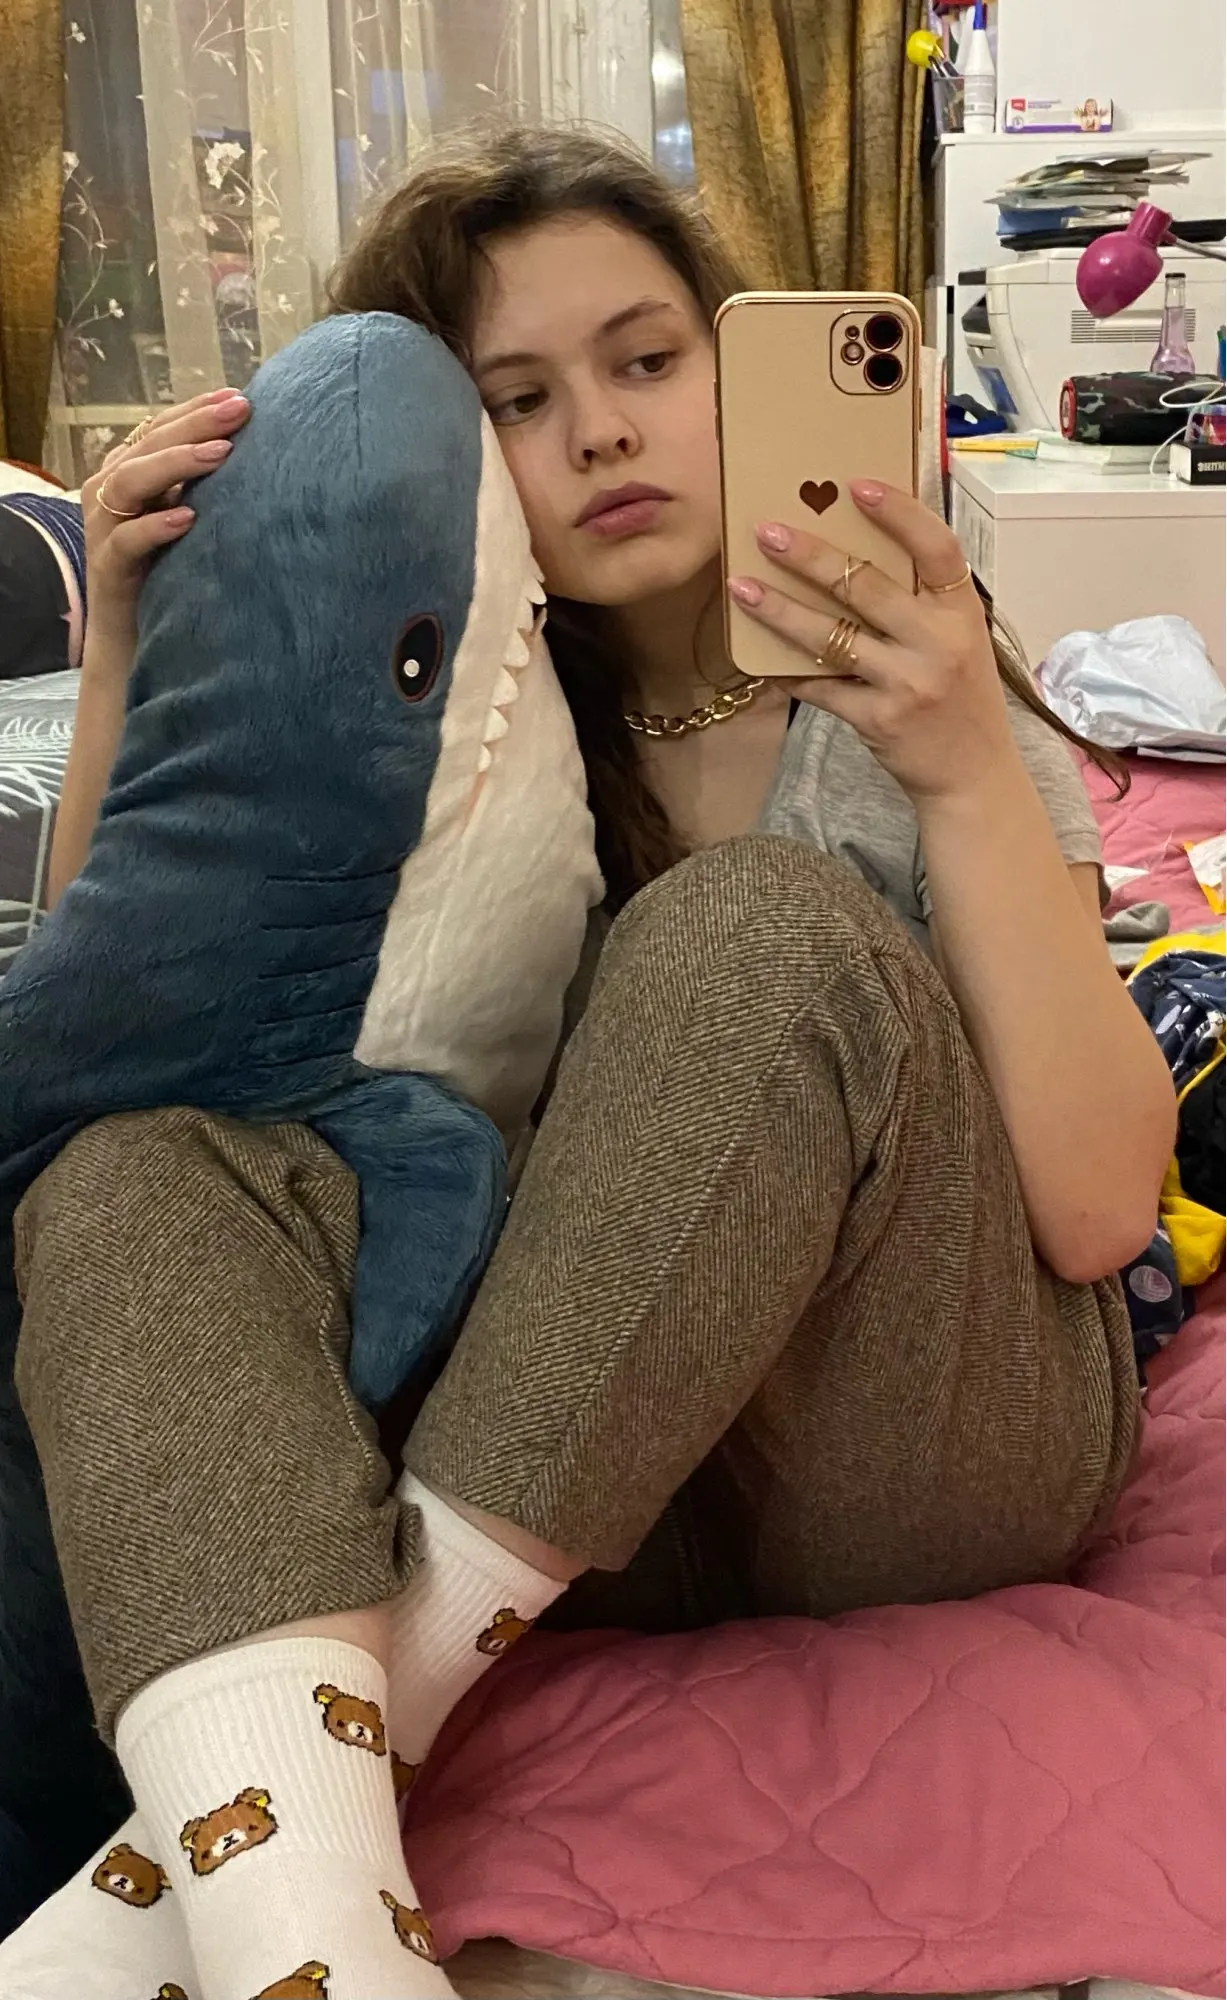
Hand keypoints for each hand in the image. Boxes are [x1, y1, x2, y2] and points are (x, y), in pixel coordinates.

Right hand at [82, 387, 249, 650]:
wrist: (134, 638)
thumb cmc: (168, 573)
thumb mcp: (187, 520)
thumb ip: (203, 486)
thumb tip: (254, 450)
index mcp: (128, 472)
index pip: (161, 427)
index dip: (197, 409)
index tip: (239, 396)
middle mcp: (109, 492)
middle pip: (148, 445)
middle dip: (196, 424)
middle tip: (238, 411)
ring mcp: (104, 528)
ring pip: (130, 482)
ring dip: (176, 465)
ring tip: (221, 454)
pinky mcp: (106, 567)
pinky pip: (126, 540)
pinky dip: (155, 527)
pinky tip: (188, 519)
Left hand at [727, 480, 1018, 803]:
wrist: (973, 775)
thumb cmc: (960, 698)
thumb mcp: (960, 640)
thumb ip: (922, 602)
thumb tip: (855, 553)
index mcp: (962, 612)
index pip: (936, 548)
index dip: (899, 513)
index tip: (856, 486)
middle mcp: (938, 643)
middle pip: (867, 586)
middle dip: (811, 556)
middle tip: (767, 531)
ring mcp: (907, 683)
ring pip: (831, 636)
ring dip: (780, 610)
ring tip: (742, 586)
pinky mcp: (878, 719)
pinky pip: (820, 687)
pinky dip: (787, 670)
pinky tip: (756, 656)